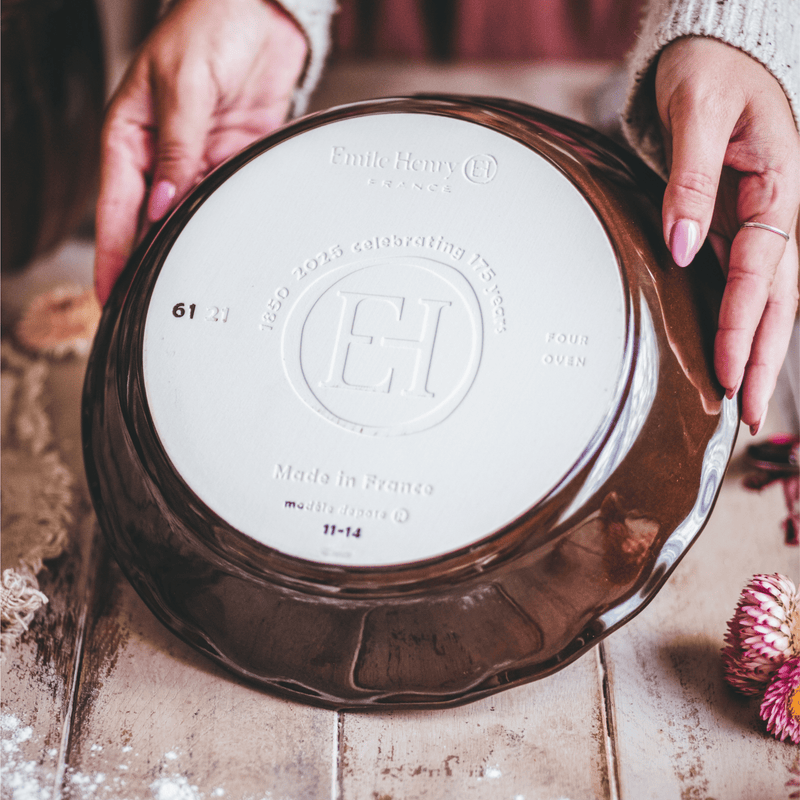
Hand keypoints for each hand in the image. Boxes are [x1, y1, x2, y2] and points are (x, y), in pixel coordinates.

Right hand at [94, 0, 306, 303]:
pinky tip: (222, 244)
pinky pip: (224, 197)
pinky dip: (223, 220)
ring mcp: (197, 158)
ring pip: (187, 215)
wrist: (261, 11)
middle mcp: (161, 152)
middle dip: (148, 260)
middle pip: (149, 221)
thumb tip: (165, 204)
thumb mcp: (183, 86)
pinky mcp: (232, 157)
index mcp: (131, 134)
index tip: (110, 292)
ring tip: (187, 283)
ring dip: (187, 244)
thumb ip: (177, 150)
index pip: (115, 207)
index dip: (112, 253)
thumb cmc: (209, 25)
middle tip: (149, 303)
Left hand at [655, 38, 799, 433]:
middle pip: (777, 297)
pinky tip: (730, 353)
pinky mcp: (736, 225)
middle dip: (762, 357)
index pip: (762, 267)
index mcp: (778, 184)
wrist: (714, 53)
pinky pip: (744, 282)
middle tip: (747, 415)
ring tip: (743, 401)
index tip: (727, 370)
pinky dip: (739, 321)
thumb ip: (691, 179)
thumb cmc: (709, 72)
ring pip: (765, 298)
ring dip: (755, 349)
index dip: (743, 322)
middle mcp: (776, 210)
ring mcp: (759, 221)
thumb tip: (682, 245)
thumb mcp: (698, 113)